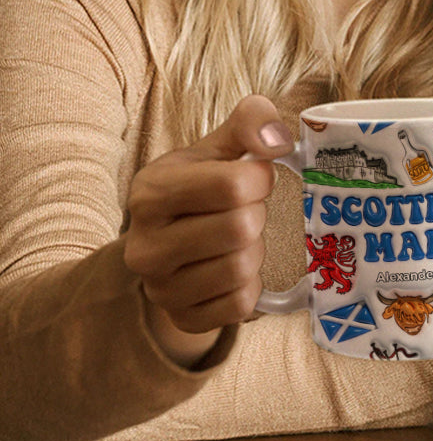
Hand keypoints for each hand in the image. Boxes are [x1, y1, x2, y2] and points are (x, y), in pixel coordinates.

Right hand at [124, 95, 292, 365]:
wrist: (169, 244)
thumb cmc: (201, 187)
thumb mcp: (218, 147)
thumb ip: (250, 122)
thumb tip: (278, 139)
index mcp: (151, 192)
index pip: (232, 185)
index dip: (260, 179)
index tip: (255, 178)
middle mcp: (145, 245)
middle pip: (241, 228)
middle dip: (257, 215)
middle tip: (245, 211)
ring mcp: (160, 289)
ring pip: (242, 268)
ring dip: (255, 251)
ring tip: (238, 240)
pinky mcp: (182, 318)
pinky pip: (241, 305)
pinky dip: (251, 286)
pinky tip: (235, 269)